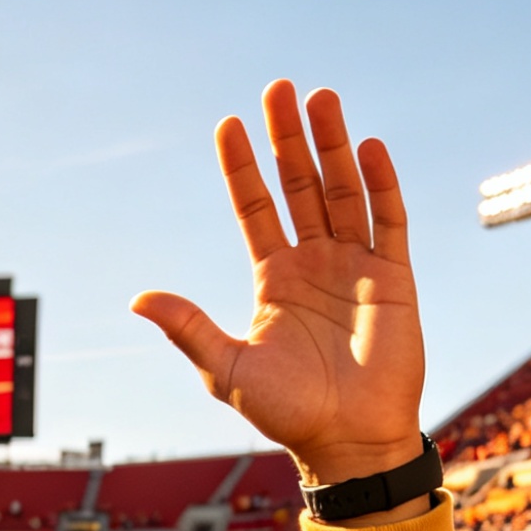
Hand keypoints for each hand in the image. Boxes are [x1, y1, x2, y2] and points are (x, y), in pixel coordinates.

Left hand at [132, 81, 423, 489]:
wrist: (345, 441)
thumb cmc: (286, 412)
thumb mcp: (226, 368)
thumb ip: (187, 328)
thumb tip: (137, 297)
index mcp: (273, 279)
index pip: (254, 208)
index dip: (241, 168)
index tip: (227, 126)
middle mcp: (313, 262)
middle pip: (299, 185)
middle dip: (288, 138)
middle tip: (277, 88)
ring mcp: (354, 265)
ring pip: (342, 190)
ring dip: (332, 145)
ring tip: (320, 99)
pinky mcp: (394, 277)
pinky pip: (388, 220)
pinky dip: (380, 184)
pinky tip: (367, 146)